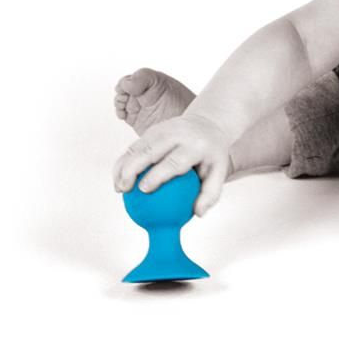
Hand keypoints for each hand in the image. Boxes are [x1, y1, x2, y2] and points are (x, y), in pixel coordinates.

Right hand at [112, 112, 234, 216]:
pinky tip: (119, 178)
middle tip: (123, 189)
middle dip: (132, 168)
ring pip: (137, 147)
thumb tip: (198, 214)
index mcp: (195, 145)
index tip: (143, 189)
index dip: (156, 174)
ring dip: (123, 165)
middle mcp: (178, 134)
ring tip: (118, 187)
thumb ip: (210, 194)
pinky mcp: (154, 129)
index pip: (173, 161)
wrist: (208, 125)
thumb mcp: (220, 172)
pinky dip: (124, 160)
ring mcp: (164, 129)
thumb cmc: (212, 156)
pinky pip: (135, 145)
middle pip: (150, 151)